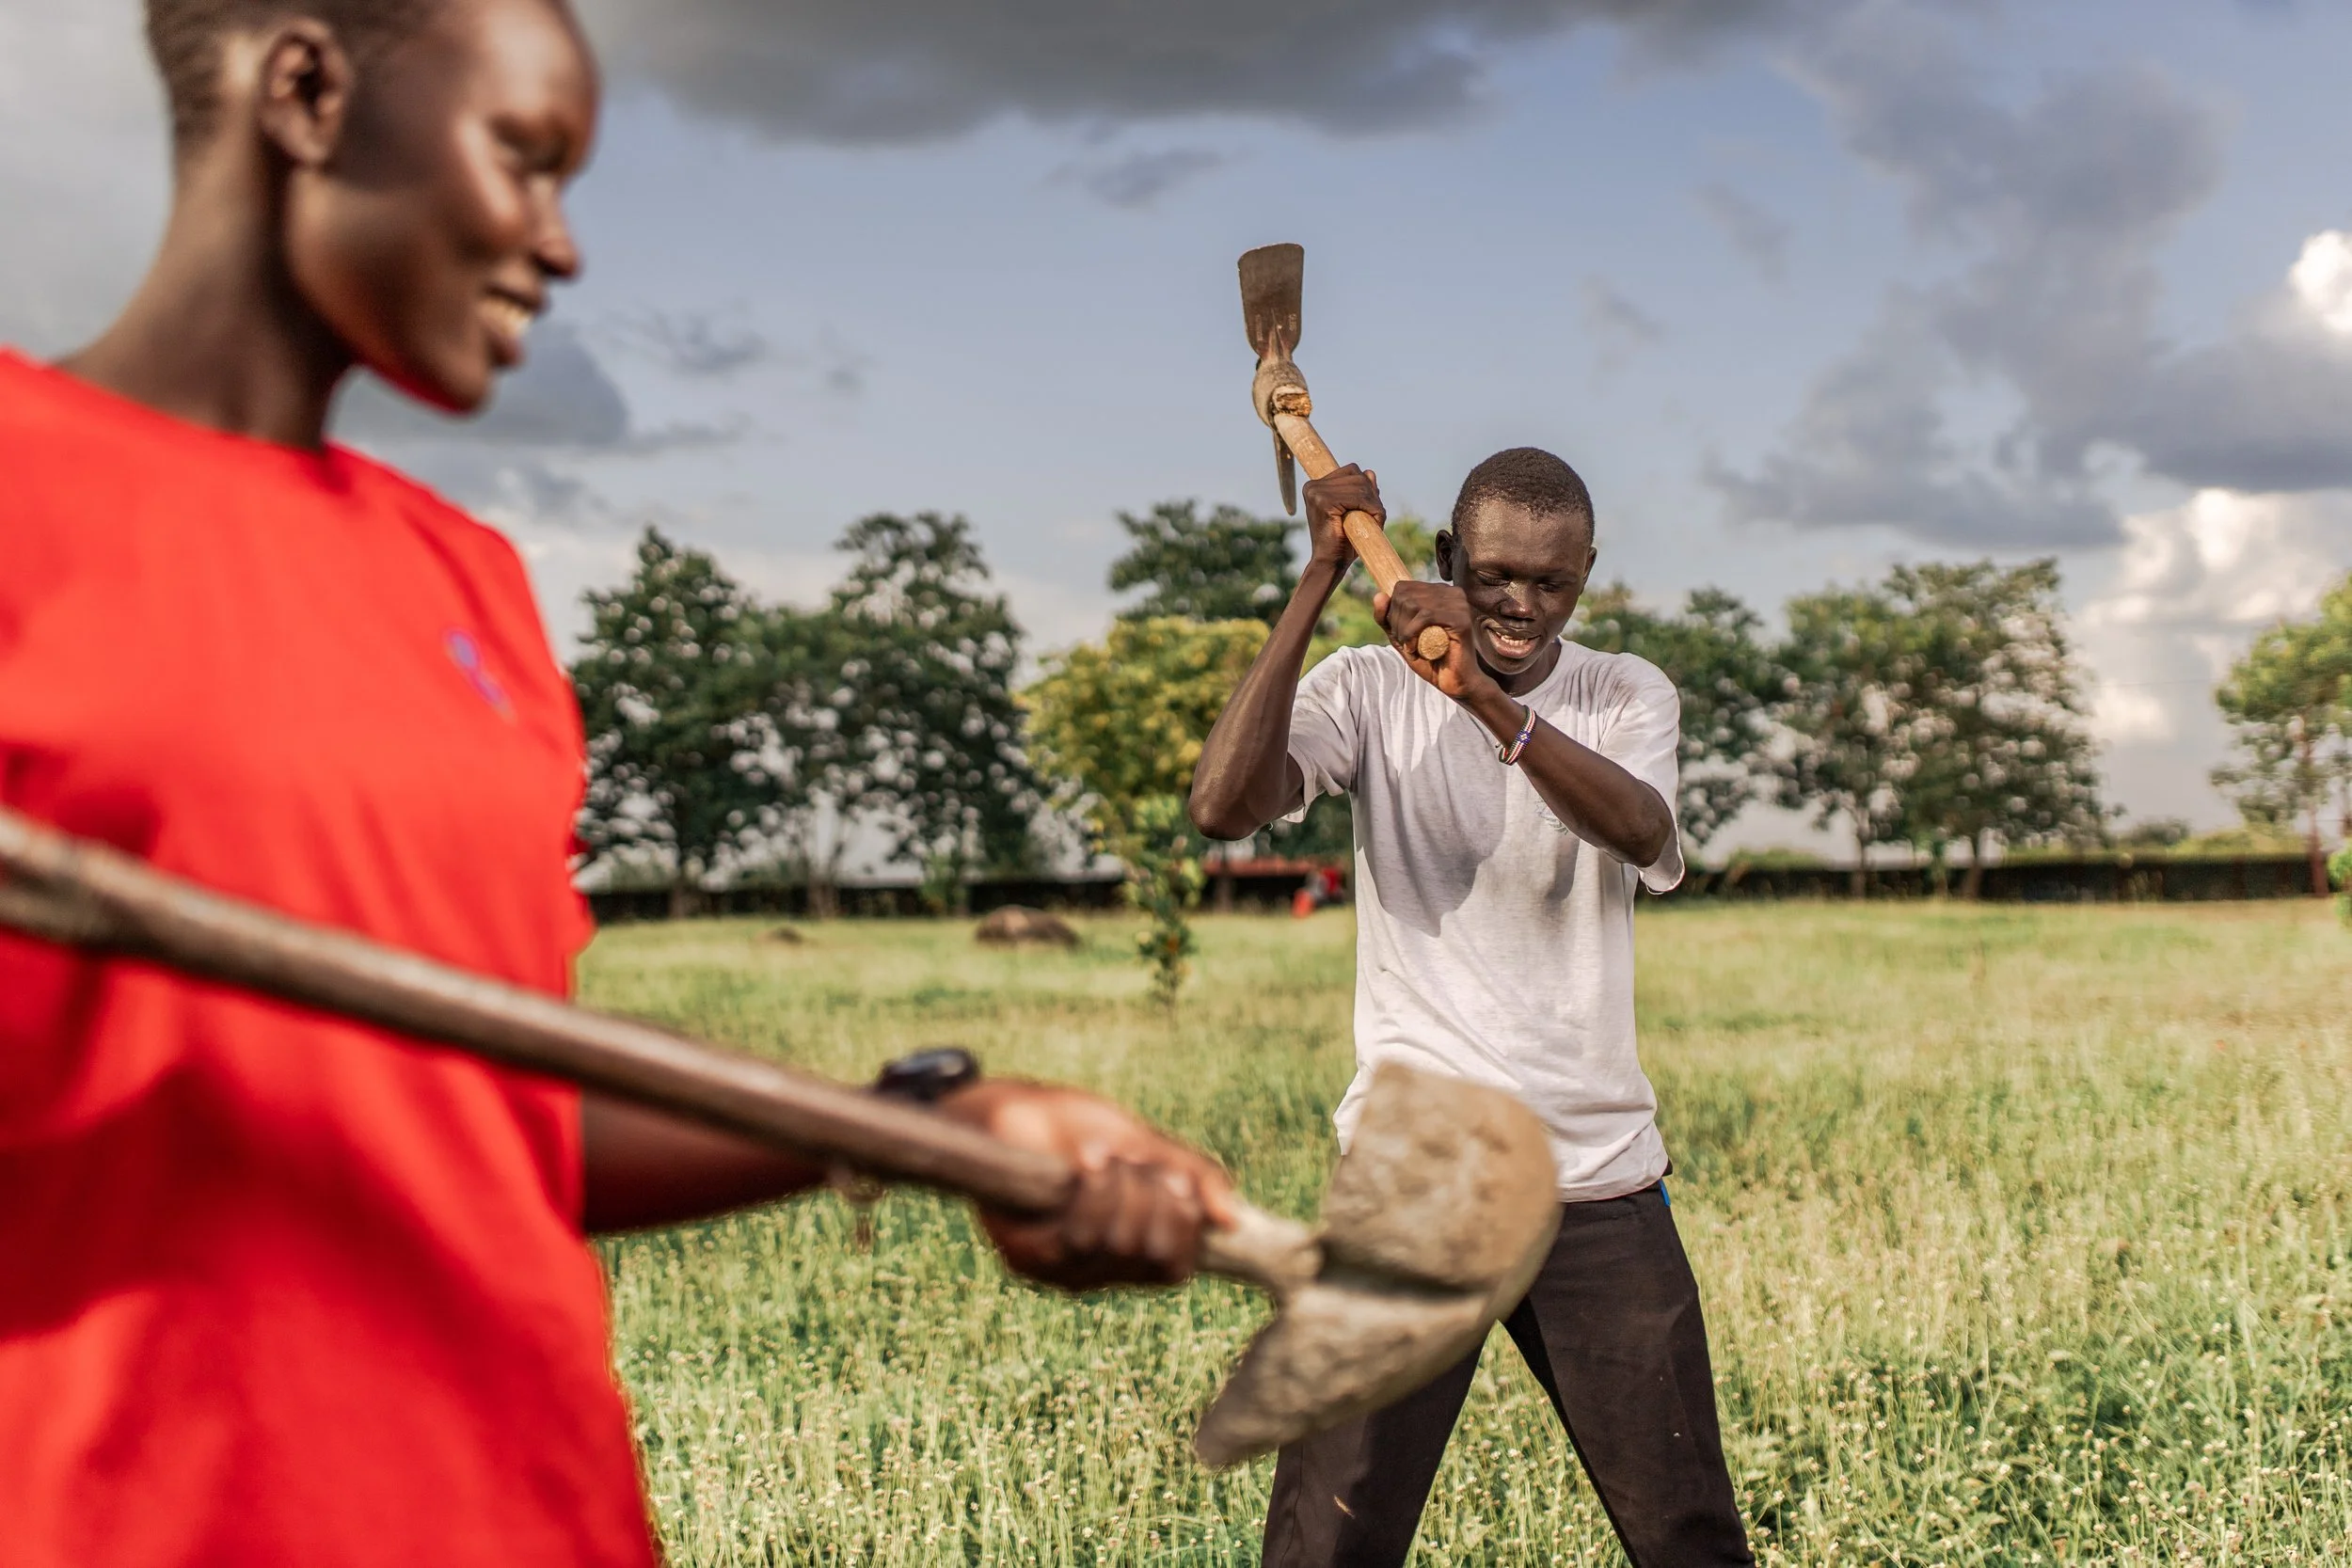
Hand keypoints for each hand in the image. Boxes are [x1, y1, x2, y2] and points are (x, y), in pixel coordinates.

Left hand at [939, 1080, 1236, 1289]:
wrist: (1009, 1111)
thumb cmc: (1077, 1129)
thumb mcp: (1145, 1145)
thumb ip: (1192, 1178)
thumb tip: (1232, 1220)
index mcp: (1127, 1252)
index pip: (1175, 1269)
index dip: (1186, 1224)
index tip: (1174, 1178)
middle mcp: (1096, 1271)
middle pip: (1154, 1253)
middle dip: (1154, 1195)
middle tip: (1134, 1161)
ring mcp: (1060, 1269)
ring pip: (1121, 1243)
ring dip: (1121, 1187)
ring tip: (1102, 1156)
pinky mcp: (1027, 1256)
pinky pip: (1079, 1237)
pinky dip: (1091, 1191)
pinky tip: (1086, 1164)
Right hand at [1300, 464, 1381, 571]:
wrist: (1331, 563)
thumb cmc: (1343, 540)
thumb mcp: (1355, 509)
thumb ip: (1361, 490)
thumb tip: (1369, 473)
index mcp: (1316, 485)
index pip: (1352, 470)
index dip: (1366, 487)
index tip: (1368, 508)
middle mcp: (1312, 486)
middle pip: (1357, 475)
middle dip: (1372, 496)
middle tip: (1375, 518)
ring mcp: (1316, 492)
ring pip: (1361, 485)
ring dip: (1374, 504)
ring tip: (1373, 522)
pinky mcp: (1324, 502)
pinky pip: (1359, 497)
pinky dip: (1372, 509)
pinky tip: (1373, 522)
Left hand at [1375, 581, 1496, 704]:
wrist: (1454, 682)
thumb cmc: (1430, 658)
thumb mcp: (1401, 636)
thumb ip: (1387, 617)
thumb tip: (1379, 595)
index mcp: (1439, 592)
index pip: (1402, 587)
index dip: (1393, 611)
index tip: (1401, 633)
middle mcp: (1451, 593)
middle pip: (1405, 595)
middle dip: (1397, 623)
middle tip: (1406, 643)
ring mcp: (1458, 604)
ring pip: (1412, 604)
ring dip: (1403, 630)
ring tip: (1411, 647)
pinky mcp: (1461, 619)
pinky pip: (1425, 615)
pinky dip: (1412, 633)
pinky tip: (1415, 648)